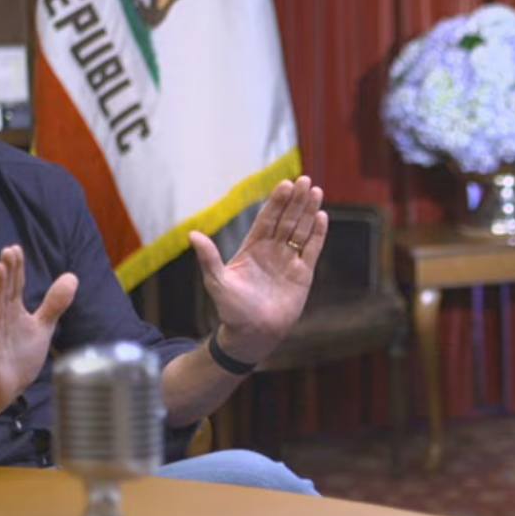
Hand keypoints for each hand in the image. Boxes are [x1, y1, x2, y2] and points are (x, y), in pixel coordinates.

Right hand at [0, 245, 76, 416]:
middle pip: (4, 291)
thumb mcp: (42, 327)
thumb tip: (72, 276)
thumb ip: (54, 303)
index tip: (15, 249)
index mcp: (13, 312)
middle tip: (7, 251)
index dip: (16, 268)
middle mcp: (0, 319)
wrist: (4, 390)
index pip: (15, 286)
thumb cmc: (18, 358)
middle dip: (6, 272)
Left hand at [188, 175, 326, 366]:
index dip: (276, 202)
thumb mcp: (217, 281)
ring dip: (309, 212)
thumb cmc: (231, 310)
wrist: (252, 334)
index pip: (267, 218)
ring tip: (316, 192)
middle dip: (296, 200)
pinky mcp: (302, 275)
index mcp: (252, 248)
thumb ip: (208, 258)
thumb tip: (192, 234)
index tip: (285, 184)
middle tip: (305, 180)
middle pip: (287, 219)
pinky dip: (317, 234)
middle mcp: (272, 251)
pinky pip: (311, 250)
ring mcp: (289, 261)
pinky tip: (322, 217)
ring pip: (301, 231)